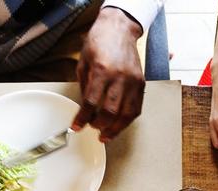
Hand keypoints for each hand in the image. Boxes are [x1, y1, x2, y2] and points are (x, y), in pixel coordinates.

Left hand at [73, 7, 144, 141]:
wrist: (119, 28)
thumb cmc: (100, 41)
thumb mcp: (84, 62)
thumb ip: (85, 86)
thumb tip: (85, 108)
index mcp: (102, 70)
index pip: (91, 103)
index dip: (83, 118)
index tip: (77, 126)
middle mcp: (120, 77)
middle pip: (110, 112)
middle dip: (99, 125)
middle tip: (92, 127)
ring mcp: (133, 81)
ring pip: (126, 115)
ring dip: (115, 129)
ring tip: (105, 135)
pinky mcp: (141, 84)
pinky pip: (136, 109)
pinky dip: (127, 120)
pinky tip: (119, 125)